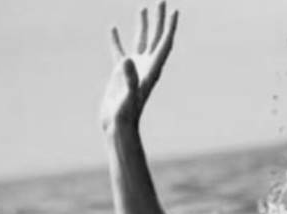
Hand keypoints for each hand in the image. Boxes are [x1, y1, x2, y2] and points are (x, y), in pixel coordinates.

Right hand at [100, 1, 178, 129]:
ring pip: (140, 41)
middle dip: (159, 20)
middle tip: (162, 0)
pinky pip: (120, 51)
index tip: (174, 10)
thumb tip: (127, 59)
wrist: (118, 127)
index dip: (170, 27)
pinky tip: (113, 27)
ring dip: (143, 25)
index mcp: (152, 70)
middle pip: (156, 38)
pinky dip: (116, 40)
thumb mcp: (127, 95)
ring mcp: (134, 69)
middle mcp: (146, 67)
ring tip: (143, 7)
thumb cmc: (125, 114)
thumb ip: (129, 78)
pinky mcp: (121, 73)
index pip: (165, 44)